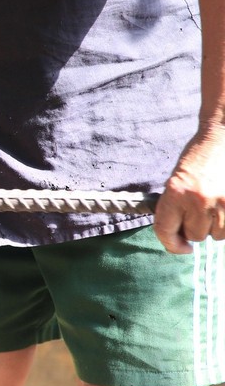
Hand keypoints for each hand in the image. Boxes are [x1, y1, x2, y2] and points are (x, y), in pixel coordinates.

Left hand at [154, 125, 224, 253]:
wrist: (221, 137)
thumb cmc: (197, 159)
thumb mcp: (176, 180)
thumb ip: (174, 208)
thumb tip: (178, 237)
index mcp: (174, 193)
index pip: (165, 230)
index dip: (171, 244)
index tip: (180, 247)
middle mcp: (197, 200)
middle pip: (194, 236)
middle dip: (196, 229)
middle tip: (199, 212)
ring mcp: (221, 203)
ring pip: (215, 235)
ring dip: (214, 227)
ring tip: (214, 207)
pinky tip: (223, 208)